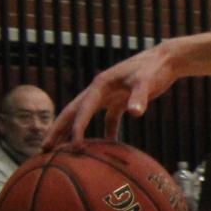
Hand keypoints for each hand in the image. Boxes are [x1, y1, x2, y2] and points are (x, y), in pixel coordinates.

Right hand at [45, 42, 184, 146]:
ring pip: (87, 116)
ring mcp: (109, 95)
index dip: (77, 128)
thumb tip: (135, 114)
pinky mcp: (121, 100)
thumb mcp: (146, 81)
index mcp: (100, 85)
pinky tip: (106, 147)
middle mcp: (99, 90)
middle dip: (58, 131)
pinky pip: (110, 119)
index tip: (73, 146)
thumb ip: (139, 97)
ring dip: (75, 132)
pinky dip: (107, 132)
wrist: (166, 59)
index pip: (82, 110)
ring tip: (64, 151)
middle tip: (43, 150)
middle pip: (73, 113)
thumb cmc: (154, 68)